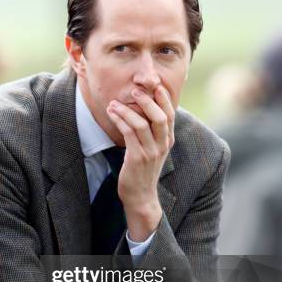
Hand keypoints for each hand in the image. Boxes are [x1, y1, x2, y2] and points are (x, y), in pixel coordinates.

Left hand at [106, 85, 174, 240]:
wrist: (141, 196)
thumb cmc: (143, 171)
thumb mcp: (152, 150)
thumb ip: (152, 133)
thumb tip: (146, 112)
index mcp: (168, 141)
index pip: (169, 115)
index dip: (164, 99)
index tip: (156, 86)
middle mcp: (162, 145)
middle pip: (159, 117)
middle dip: (147, 101)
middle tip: (135, 90)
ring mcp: (151, 152)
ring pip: (142, 124)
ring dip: (127, 110)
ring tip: (114, 103)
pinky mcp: (137, 158)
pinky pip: (129, 134)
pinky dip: (120, 121)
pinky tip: (112, 114)